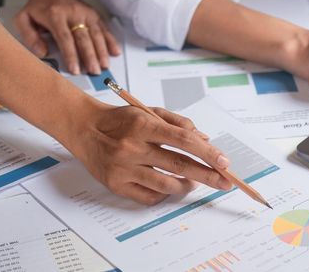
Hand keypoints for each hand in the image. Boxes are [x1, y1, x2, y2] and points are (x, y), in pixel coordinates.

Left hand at [14, 0, 120, 74]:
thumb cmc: (38, 7)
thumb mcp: (23, 18)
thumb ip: (29, 36)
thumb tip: (42, 52)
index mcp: (55, 15)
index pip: (65, 37)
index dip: (71, 54)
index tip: (75, 69)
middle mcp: (73, 13)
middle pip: (84, 37)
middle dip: (90, 56)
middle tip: (94, 71)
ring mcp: (86, 13)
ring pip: (96, 34)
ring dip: (102, 51)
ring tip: (104, 66)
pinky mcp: (94, 15)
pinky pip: (104, 28)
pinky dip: (111, 40)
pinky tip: (115, 51)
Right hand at [69, 103, 232, 204]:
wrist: (84, 128)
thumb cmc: (121, 120)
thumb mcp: (149, 111)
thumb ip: (178, 123)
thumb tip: (204, 141)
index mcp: (143, 125)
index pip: (183, 140)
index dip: (207, 153)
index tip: (224, 162)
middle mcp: (132, 148)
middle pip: (178, 165)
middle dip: (207, 175)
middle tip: (224, 181)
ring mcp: (123, 169)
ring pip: (166, 185)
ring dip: (187, 186)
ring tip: (196, 183)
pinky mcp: (115, 185)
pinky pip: (148, 197)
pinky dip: (165, 194)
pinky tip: (172, 187)